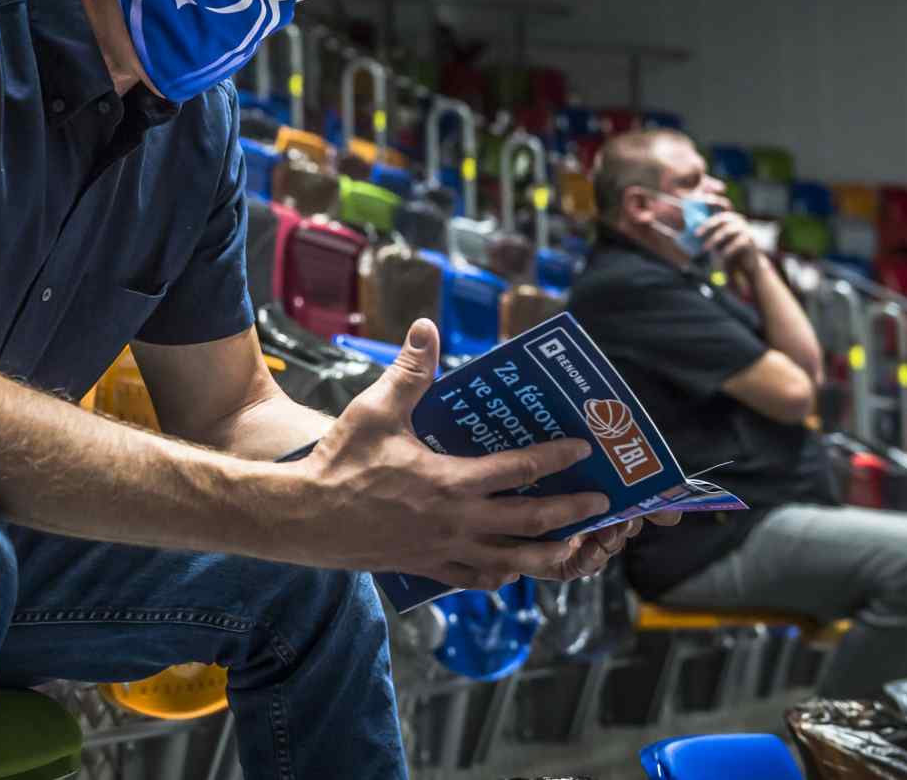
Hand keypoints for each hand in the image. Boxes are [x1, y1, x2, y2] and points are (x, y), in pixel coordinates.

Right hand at [300, 319, 615, 590]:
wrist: (305, 517)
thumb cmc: (340, 461)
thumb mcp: (376, 410)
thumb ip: (410, 372)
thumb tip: (426, 327)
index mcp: (450, 481)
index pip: (520, 470)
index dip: (557, 458)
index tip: (583, 448)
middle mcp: (456, 521)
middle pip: (531, 523)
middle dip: (573, 514)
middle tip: (602, 506)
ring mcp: (444, 549)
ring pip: (511, 562)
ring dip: (548, 556)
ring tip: (576, 549)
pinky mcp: (426, 567)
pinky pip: (475, 579)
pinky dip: (500, 576)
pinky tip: (510, 570)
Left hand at [697, 209, 762, 273]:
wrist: (745, 265)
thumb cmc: (726, 251)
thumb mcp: (714, 241)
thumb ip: (705, 234)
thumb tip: (687, 229)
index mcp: (727, 218)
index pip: (718, 207)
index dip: (709, 203)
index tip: (695, 204)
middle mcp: (737, 220)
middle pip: (721, 219)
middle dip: (707, 226)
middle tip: (696, 235)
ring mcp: (745, 229)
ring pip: (727, 231)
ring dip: (714, 240)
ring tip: (705, 248)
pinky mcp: (750, 240)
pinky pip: (738, 242)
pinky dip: (728, 249)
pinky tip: (722, 255)